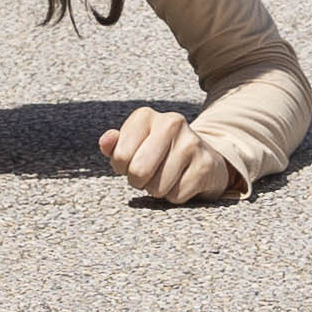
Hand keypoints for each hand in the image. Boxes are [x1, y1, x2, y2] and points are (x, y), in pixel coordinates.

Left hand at [99, 108, 250, 205]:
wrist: (200, 157)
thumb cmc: (156, 153)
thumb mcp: (132, 146)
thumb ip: (114, 145)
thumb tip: (106, 142)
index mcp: (145, 116)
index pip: (120, 156)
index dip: (123, 168)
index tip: (133, 162)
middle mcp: (171, 122)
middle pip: (139, 171)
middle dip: (139, 181)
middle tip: (148, 174)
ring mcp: (191, 142)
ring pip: (158, 186)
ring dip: (158, 190)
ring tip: (166, 176)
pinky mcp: (206, 164)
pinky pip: (177, 195)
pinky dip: (175, 196)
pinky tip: (182, 181)